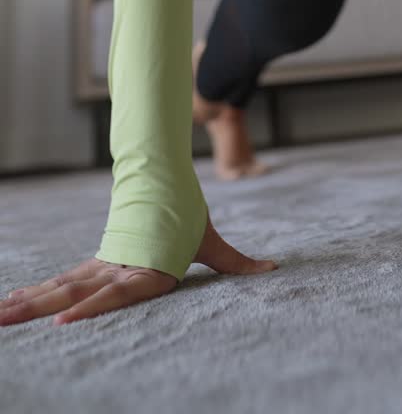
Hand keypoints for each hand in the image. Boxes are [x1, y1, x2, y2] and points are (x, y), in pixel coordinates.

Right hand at [0, 212, 277, 325]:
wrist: (163, 178)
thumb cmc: (188, 216)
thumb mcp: (212, 242)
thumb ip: (238, 262)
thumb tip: (273, 270)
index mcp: (146, 268)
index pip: (115, 292)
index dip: (89, 309)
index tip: (62, 323)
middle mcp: (118, 268)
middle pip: (74, 291)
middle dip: (40, 308)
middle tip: (5, 318)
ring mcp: (102, 265)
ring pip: (60, 286)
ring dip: (30, 300)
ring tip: (0, 314)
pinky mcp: (95, 263)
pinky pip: (62, 281)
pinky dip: (37, 292)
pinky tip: (12, 302)